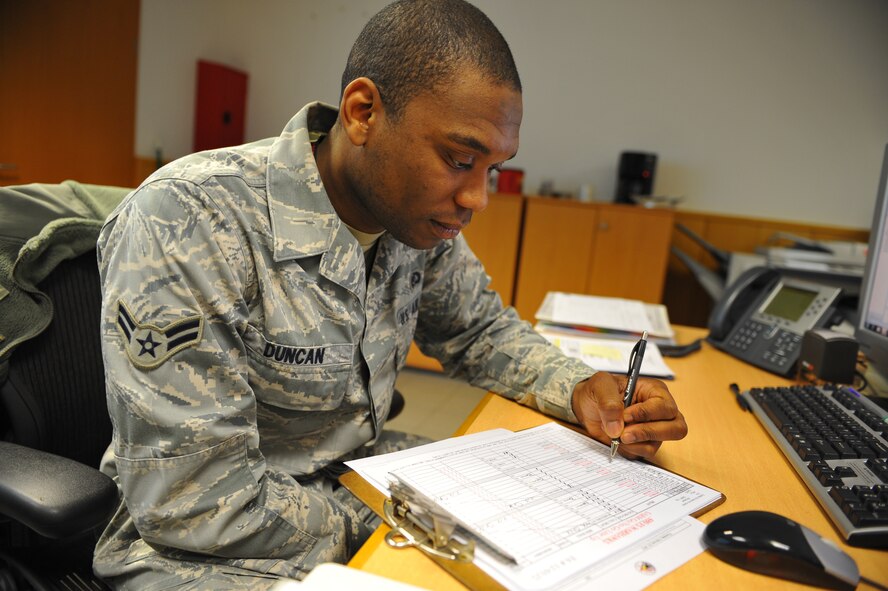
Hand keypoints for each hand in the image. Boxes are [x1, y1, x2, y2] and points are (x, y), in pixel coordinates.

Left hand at [571, 372, 687, 459]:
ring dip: (634, 442)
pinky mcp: (644, 443)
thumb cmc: (597, 392)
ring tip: (616, 434)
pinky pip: (644, 453)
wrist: (586, 407)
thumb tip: (617, 427)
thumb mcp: (599, 385)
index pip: (665, 406)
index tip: (625, 416)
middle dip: (647, 432)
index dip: (646, 413)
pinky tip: (616, 439)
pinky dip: (629, 449)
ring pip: (658, 443)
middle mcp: (659, 411)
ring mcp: (654, 429)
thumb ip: (608, 402)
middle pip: (676, 428)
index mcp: (654, 391)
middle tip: (624, 433)